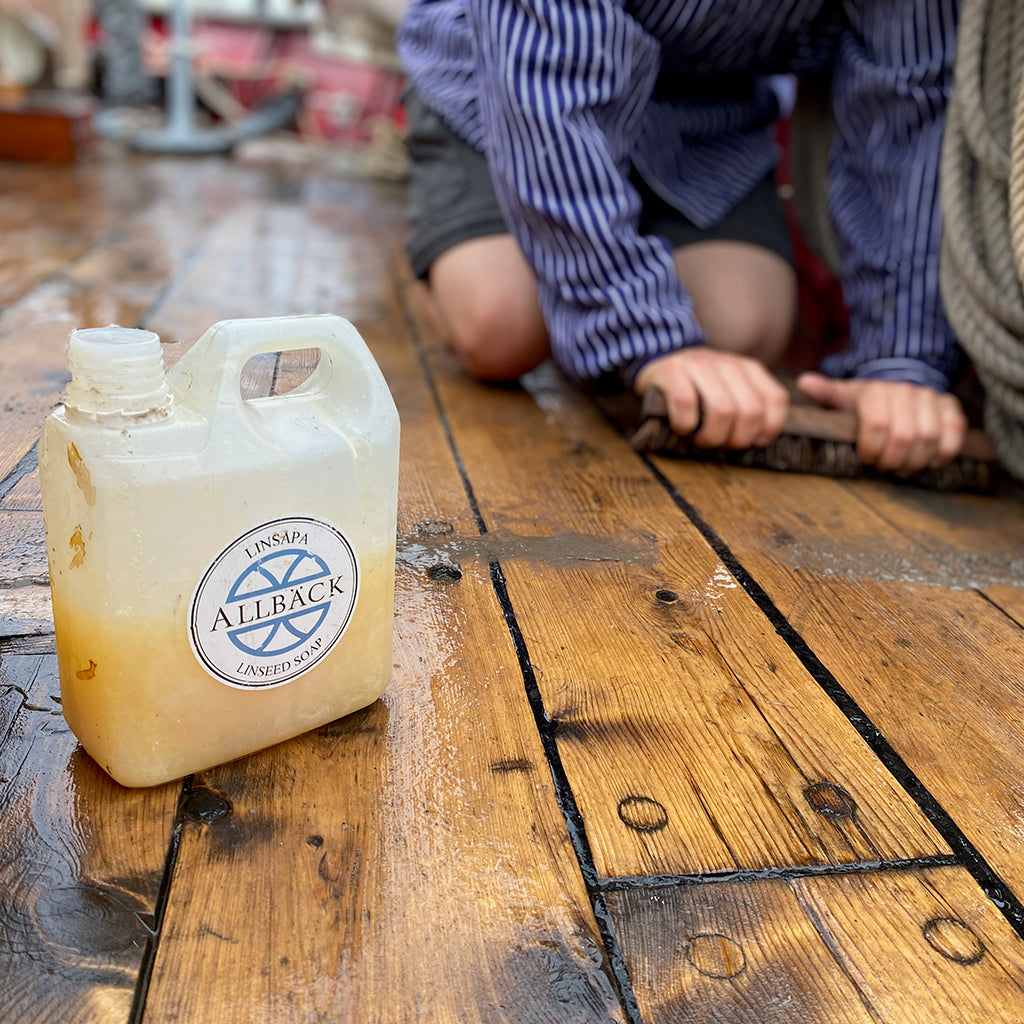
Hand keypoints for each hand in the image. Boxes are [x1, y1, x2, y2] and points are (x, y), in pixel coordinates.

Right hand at [635, 347, 789, 448]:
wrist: (656, 363)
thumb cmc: (695, 389)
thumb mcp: (728, 390)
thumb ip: (748, 407)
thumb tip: (760, 440)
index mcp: (748, 368)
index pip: (776, 399)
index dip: (769, 428)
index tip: (755, 442)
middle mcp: (727, 364)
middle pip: (750, 412)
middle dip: (737, 439)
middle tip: (722, 444)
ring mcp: (700, 365)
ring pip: (722, 410)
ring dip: (712, 437)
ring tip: (701, 440)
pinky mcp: (672, 371)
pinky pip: (686, 404)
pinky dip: (685, 425)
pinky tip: (682, 429)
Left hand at [796, 372, 966, 474]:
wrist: (900, 375)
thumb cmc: (866, 396)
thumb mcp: (843, 394)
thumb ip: (825, 392)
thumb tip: (803, 382)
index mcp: (875, 391)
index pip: (878, 425)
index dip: (872, 449)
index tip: (866, 458)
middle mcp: (905, 391)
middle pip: (904, 436)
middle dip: (893, 460)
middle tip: (885, 467)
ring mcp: (930, 397)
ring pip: (929, 437)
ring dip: (916, 460)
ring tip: (903, 467)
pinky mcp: (950, 406)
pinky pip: (954, 432)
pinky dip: (944, 452)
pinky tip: (929, 461)